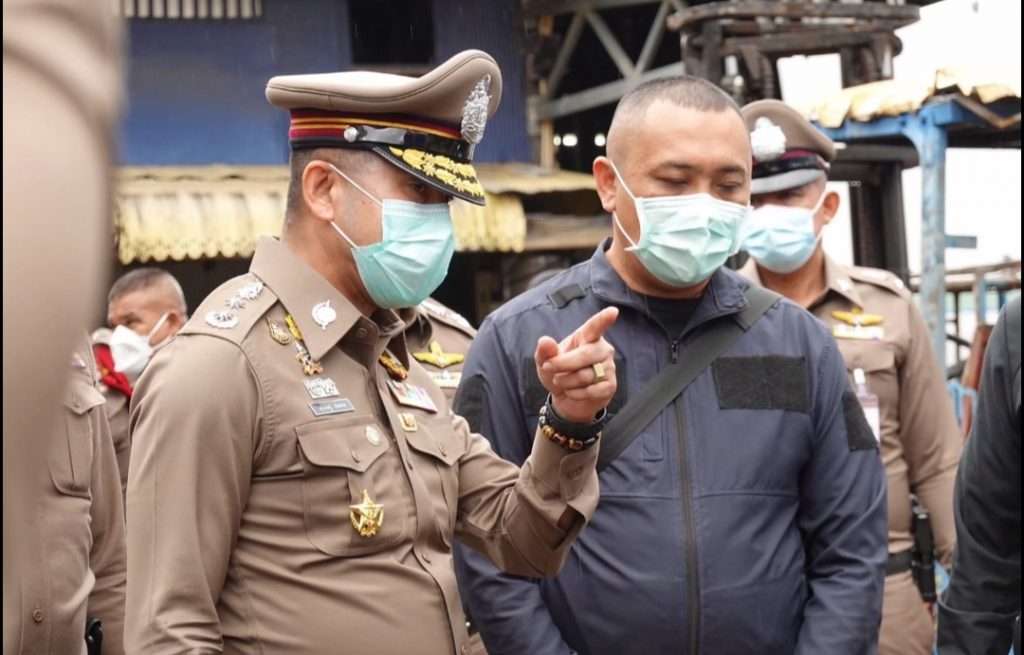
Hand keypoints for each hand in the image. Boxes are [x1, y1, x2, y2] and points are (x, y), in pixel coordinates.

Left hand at [534, 307, 618, 423]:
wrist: (567, 398)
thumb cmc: (558, 372)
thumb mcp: (545, 361)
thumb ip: (544, 351)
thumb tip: (545, 341)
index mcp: (586, 336)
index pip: (595, 327)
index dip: (603, 319)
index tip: (613, 312)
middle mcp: (601, 349)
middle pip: (585, 355)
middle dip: (562, 364)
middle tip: (548, 367)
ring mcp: (608, 367)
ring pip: (585, 376)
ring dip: (566, 382)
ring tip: (562, 381)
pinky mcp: (610, 385)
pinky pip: (591, 391)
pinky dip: (575, 393)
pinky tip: (573, 392)